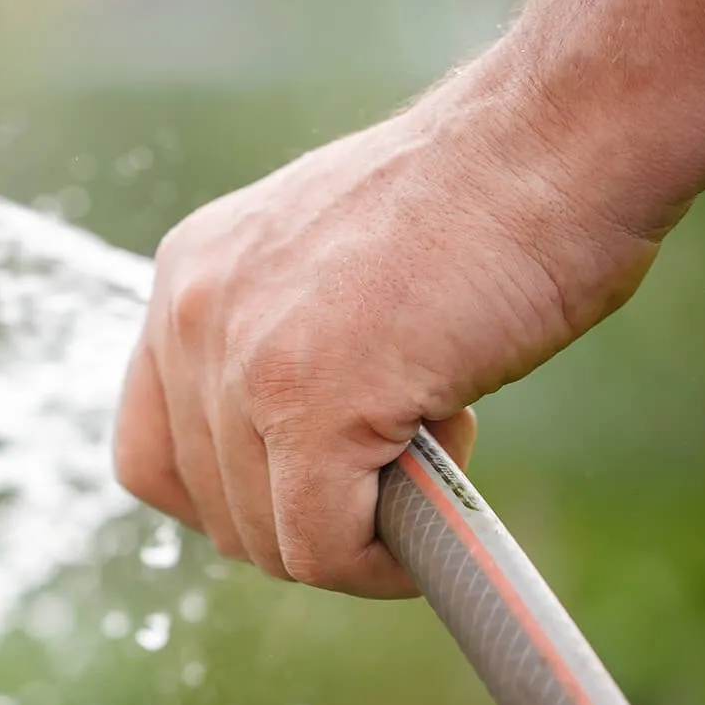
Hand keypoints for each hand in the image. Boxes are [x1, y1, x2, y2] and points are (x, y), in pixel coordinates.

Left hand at [113, 60, 668, 596]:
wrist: (553, 140)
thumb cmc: (477, 201)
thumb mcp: (327, 267)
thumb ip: (278, 347)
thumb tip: (288, 465)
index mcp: (187, 277)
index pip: (150, 450)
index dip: (228, 497)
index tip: (305, 489)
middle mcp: (189, 315)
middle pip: (210, 505)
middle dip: (306, 517)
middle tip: (398, 458)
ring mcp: (242, 361)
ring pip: (265, 537)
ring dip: (354, 531)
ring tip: (433, 438)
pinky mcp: (309, 406)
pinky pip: (320, 548)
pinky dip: (379, 563)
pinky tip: (437, 504)